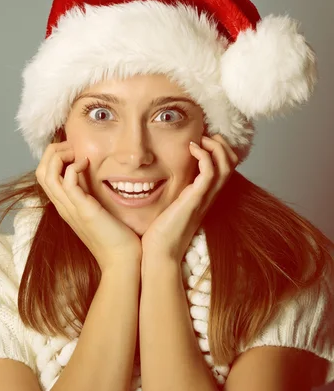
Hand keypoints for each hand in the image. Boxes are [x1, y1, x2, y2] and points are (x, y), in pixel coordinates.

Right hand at [36, 141, 141, 272]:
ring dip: (59, 156)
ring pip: (46, 174)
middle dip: (53, 152)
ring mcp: (70, 208)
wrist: (122, 261)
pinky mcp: (83, 210)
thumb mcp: (98, 208)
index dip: (54, 157)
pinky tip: (87, 164)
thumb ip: (91, 191)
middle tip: (73, 147)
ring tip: (77, 153)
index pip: (44, 175)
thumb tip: (92, 172)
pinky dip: (74, 167)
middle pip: (40, 171)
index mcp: (64, 205)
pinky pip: (67, 182)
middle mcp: (62, 206)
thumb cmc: (115, 236)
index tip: (74, 150)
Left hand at [140, 134, 238, 264]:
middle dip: (222, 144)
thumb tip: (160, 177)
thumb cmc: (159, 233)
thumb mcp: (168, 206)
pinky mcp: (195, 201)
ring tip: (200, 140)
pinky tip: (191, 149)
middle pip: (231, 164)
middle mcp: (208, 196)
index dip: (219, 149)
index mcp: (204, 196)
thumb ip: (171, 192)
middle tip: (204, 136)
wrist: (159, 253)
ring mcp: (204, 198)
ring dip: (216, 147)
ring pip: (226, 166)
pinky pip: (210, 173)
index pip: (224, 167)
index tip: (201, 139)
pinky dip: (205, 156)